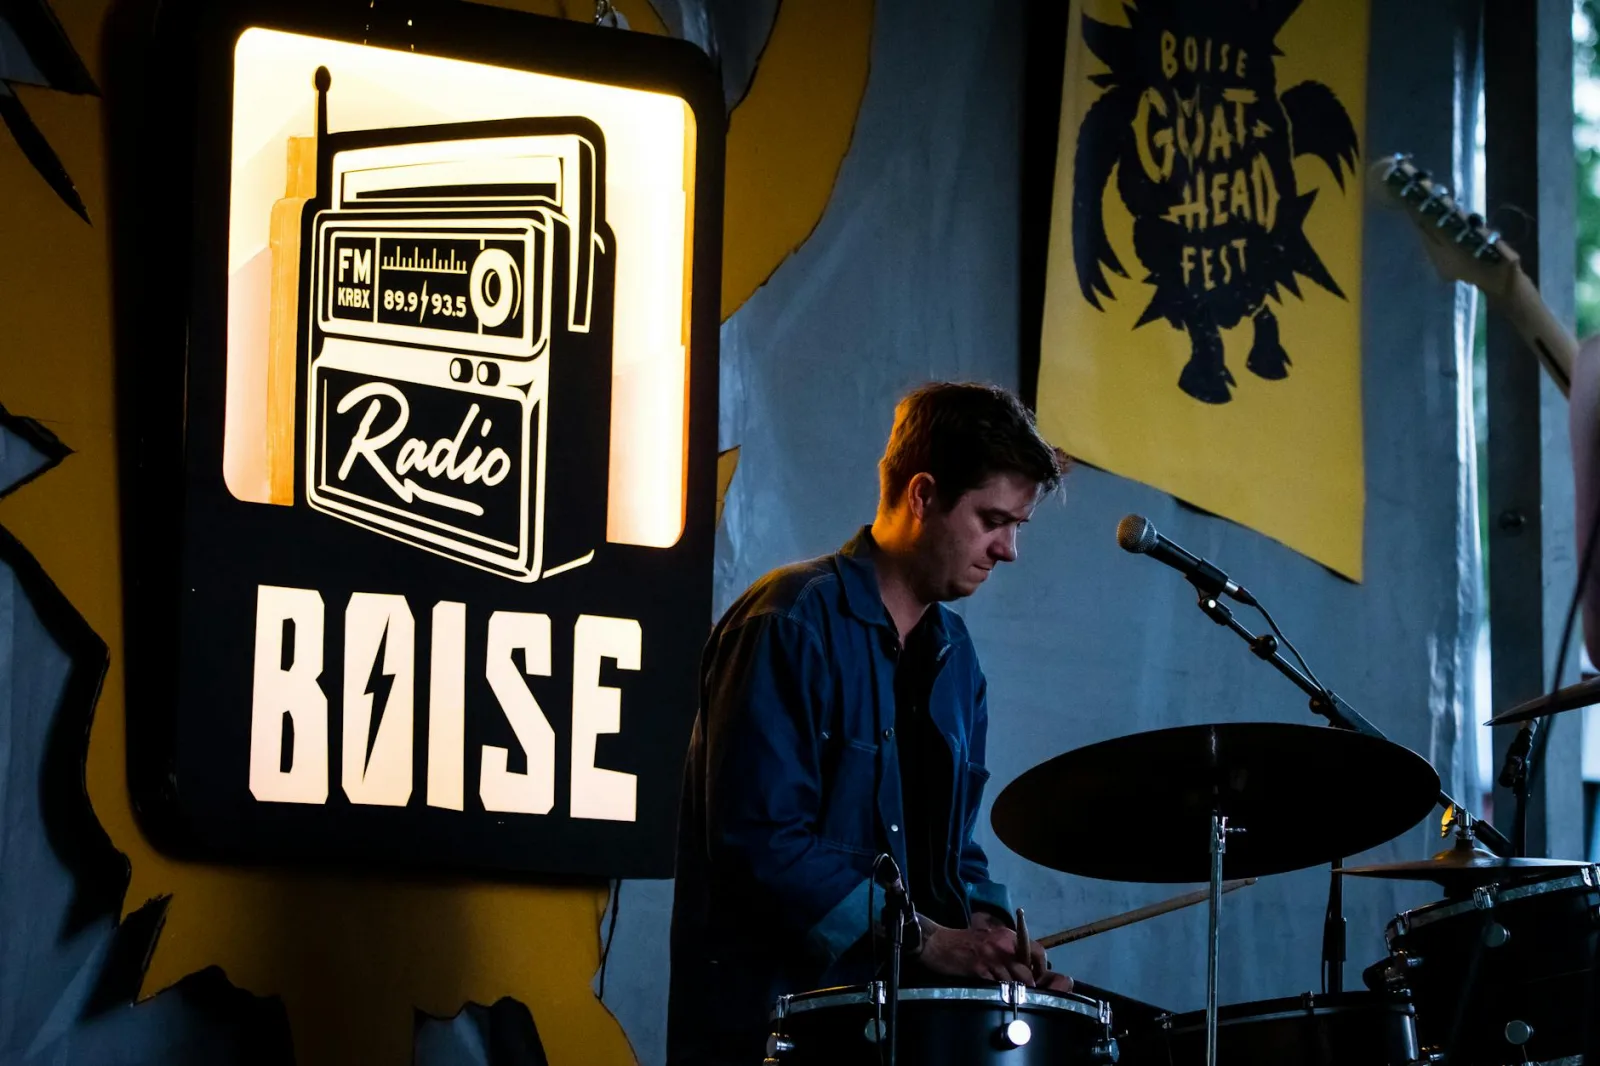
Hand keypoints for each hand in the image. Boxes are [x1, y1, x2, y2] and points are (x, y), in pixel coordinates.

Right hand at [918, 920, 1035, 984]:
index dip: (1041, 969)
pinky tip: (997, 995)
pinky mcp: (979, 969)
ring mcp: (990, 957)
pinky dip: (999, 992)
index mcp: (1007, 936)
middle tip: (1027, 994)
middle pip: (1027, 972)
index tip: (1038, 979)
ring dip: (1015, 992)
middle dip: (1029, 986)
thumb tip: (1027, 967)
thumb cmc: (965, 942)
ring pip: (1013, 981)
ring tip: (1014, 998)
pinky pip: (996, 986)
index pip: (1037, 951)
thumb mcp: (990, 939)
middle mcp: (1002, 945)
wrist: (938, 943)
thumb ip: (1008, 950)